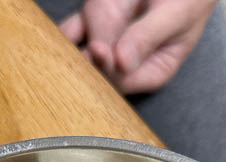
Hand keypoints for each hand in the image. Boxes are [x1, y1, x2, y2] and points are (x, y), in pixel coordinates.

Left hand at [59, 0, 216, 94]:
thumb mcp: (175, 15)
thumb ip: (148, 37)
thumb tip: (122, 63)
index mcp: (151, 71)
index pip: (123, 82)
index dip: (107, 71)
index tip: (100, 51)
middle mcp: (124, 62)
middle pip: (95, 75)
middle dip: (84, 65)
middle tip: (81, 47)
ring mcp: (106, 40)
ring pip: (77, 56)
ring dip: (65, 55)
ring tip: (59, 49)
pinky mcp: (92, 20)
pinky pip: (68, 33)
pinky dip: (59, 36)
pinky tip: (49, 37)